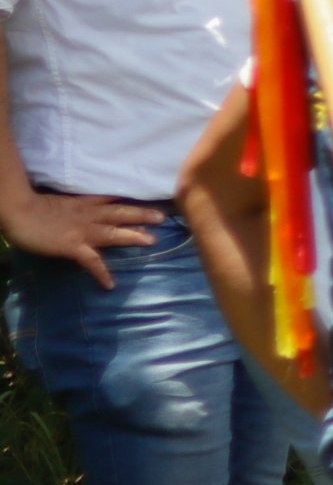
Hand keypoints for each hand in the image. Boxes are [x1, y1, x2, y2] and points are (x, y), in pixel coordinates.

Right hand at [0, 187, 164, 286]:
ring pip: (114, 231)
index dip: (129, 201)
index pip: (111, 200)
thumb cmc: (30, 206)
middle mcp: (88, 215)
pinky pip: (92, 261)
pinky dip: (102, 273)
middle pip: (121, 212)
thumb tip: (76, 210)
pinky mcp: (73, 246)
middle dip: (142, 214)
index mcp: (83, 204)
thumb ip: (71, 206)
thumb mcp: (57, 202)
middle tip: (163, 217)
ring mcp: (82, 230)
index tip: (147, 202)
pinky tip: (110, 284)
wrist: (18, 210)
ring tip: (152, 240)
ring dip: (134, 235)